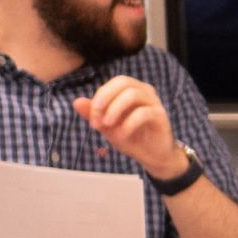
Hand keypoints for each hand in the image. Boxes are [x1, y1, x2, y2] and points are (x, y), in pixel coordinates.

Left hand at [72, 75, 186, 179]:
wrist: (151, 155)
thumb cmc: (130, 137)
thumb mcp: (106, 126)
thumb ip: (93, 114)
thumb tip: (76, 101)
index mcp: (131, 90)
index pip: (113, 84)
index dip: (99, 98)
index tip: (92, 120)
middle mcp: (144, 92)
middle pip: (123, 81)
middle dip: (105, 98)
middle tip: (97, 118)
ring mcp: (154, 102)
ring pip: (133, 94)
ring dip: (115, 109)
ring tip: (107, 126)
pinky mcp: (160, 116)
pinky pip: (143, 113)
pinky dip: (128, 124)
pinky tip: (121, 136)